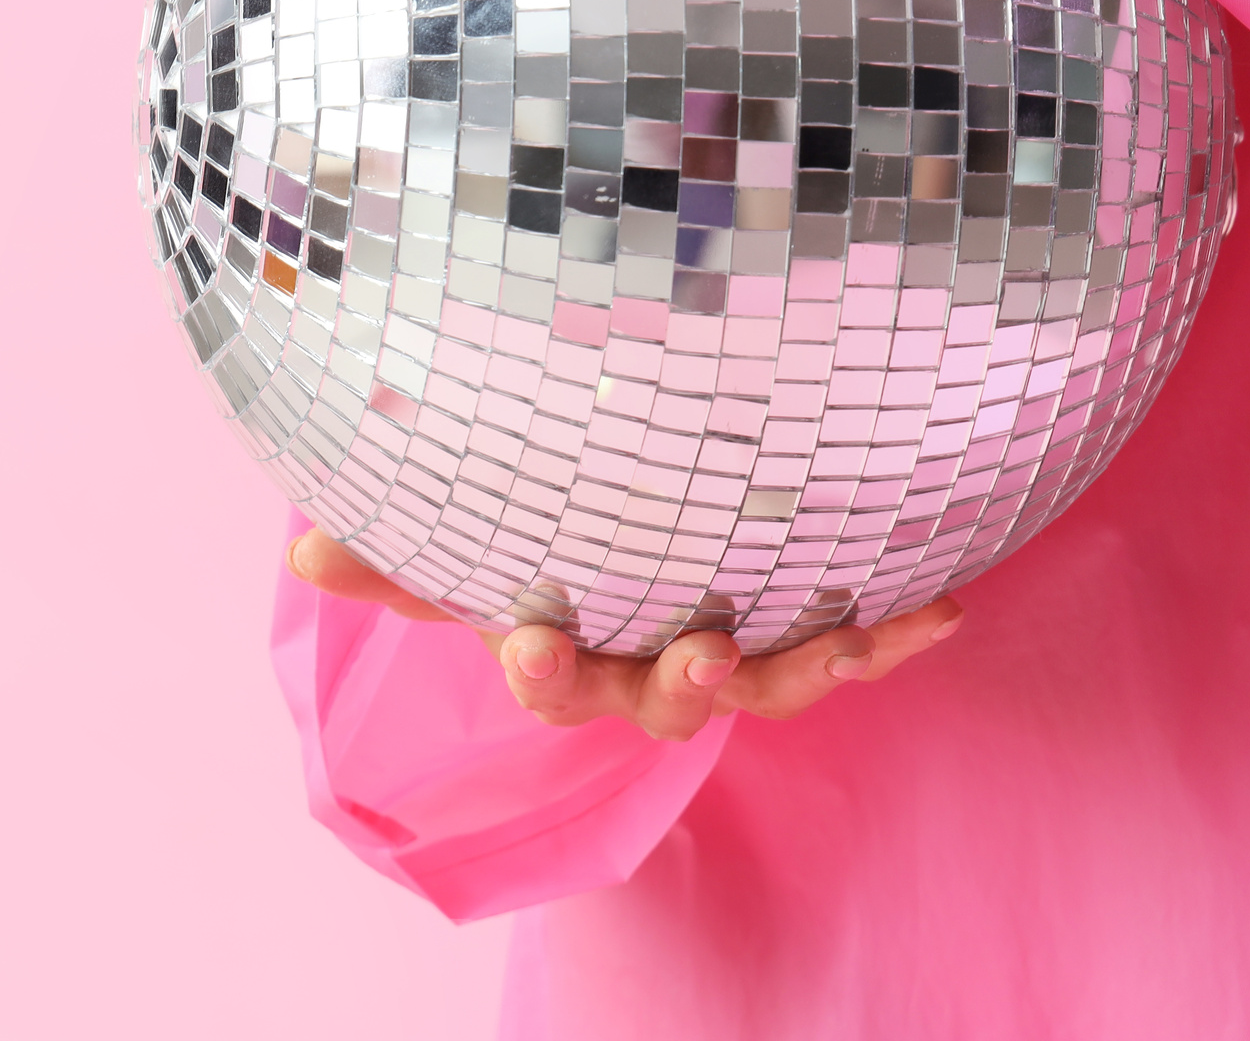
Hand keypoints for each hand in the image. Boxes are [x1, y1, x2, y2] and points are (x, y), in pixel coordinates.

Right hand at [285, 527, 962, 741]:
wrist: (627, 561)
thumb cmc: (538, 569)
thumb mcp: (462, 559)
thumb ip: (392, 561)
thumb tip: (304, 546)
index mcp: (577, 660)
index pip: (554, 683)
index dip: (545, 674)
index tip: (528, 642)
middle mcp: (656, 673)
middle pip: (671, 702)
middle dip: (684, 681)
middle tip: (701, 648)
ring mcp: (734, 659)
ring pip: (772, 685)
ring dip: (807, 667)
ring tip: (841, 639)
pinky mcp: (799, 635)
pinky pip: (851, 646)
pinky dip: (897, 633)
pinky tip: (945, 606)